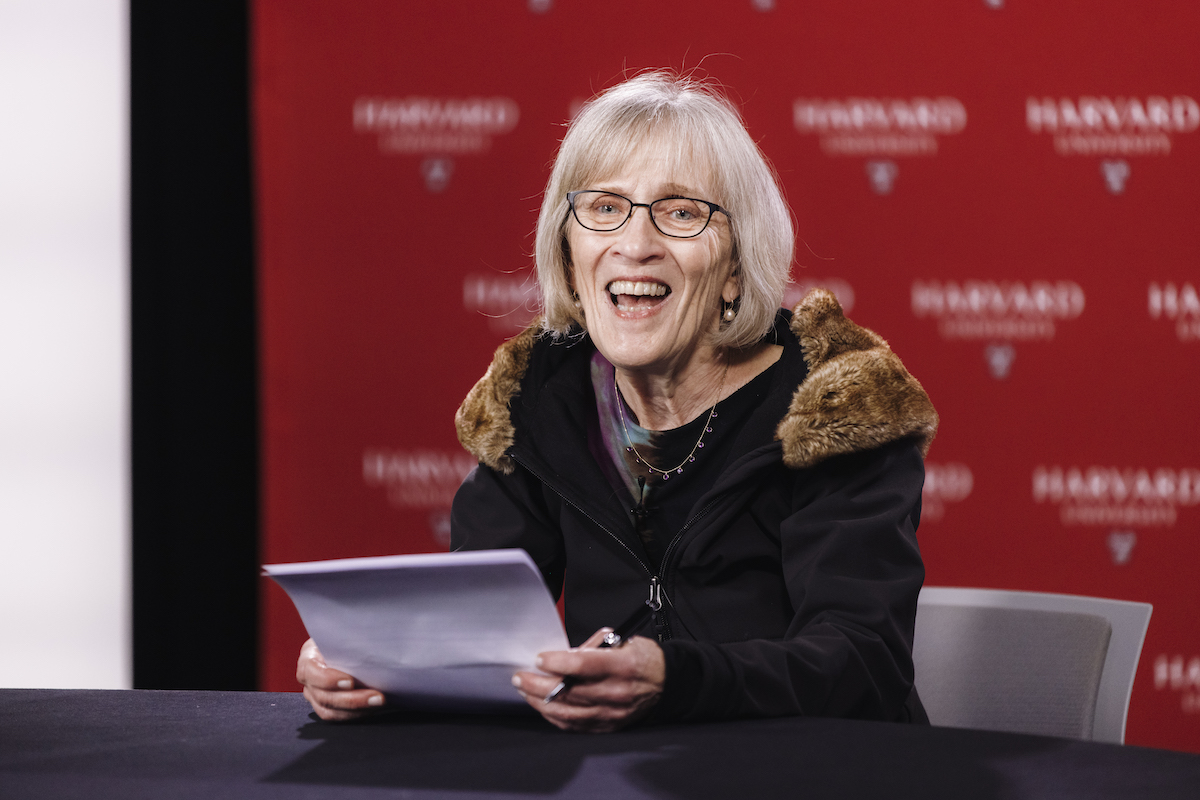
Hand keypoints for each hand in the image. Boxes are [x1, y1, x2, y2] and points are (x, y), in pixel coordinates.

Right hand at [296, 638, 385, 720]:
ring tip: (379, 702)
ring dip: (356, 710)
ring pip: (330, 711)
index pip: (310, 672)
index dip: (328, 680)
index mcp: (309, 657)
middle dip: (351, 699)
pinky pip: (339, 717)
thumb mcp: (344, 630)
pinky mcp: (328, 707)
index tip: (350, 682)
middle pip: (323, 696)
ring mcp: (316, 696)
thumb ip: (350, 634)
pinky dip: (357, 715)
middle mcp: (308, 680)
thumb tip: (372, 631)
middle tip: (378, 697)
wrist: (349, 647)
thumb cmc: (347, 636)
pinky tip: (374, 708)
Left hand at [511, 628, 664, 732]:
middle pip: (570, 692)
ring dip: (541, 702)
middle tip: (520, 676)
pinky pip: (576, 726)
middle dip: (539, 684)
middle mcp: (617, 692)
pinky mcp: (609, 726)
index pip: (584, 665)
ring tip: (525, 691)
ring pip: (569, 713)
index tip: (539, 659)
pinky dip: (555, 717)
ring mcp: (612, 713)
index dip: (558, 663)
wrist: (665, 682)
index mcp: (623, 665)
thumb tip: (563, 655)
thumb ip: (591, 647)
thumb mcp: (621, 639)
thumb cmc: (642, 658)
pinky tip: (543, 707)